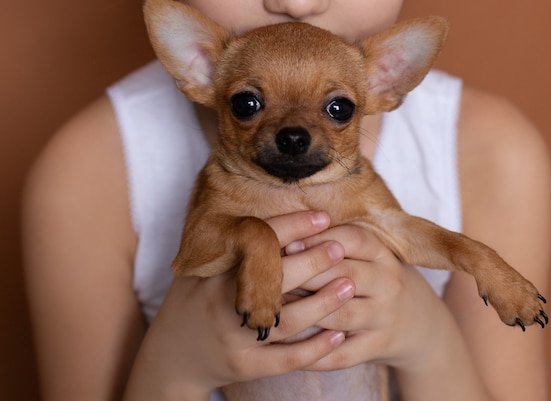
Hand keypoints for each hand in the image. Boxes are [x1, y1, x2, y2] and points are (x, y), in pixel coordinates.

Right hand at [124, 211, 354, 398]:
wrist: (170, 357)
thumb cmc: (193, 302)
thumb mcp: (199, 270)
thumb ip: (230, 249)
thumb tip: (274, 214)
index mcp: (212, 275)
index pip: (257, 244)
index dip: (292, 227)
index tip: (322, 217)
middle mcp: (221, 306)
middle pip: (275, 280)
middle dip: (313, 261)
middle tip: (340, 247)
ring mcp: (234, 339)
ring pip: (286, 321)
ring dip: (323, 303)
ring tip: (349, 284)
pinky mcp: (245, 367)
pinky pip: (286, 360)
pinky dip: (315, 349)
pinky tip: (339, 335)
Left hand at [285, 224, 449, 372]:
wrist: (422, 325)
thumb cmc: (379, 283)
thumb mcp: (372, 259)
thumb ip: (339, 246)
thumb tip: (288, 236)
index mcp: (384, 256)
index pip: (353, 239)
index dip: (319, 239)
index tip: (289, 242)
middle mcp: (389, 284)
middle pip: (343, 275)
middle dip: (305, 274)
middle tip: (272, 276)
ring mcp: (385, 318)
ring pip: (340, 315)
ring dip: (305, 312)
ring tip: (275, 309)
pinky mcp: (378, 347)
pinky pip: (341, 354)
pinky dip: (313, 353)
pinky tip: (288, 347)